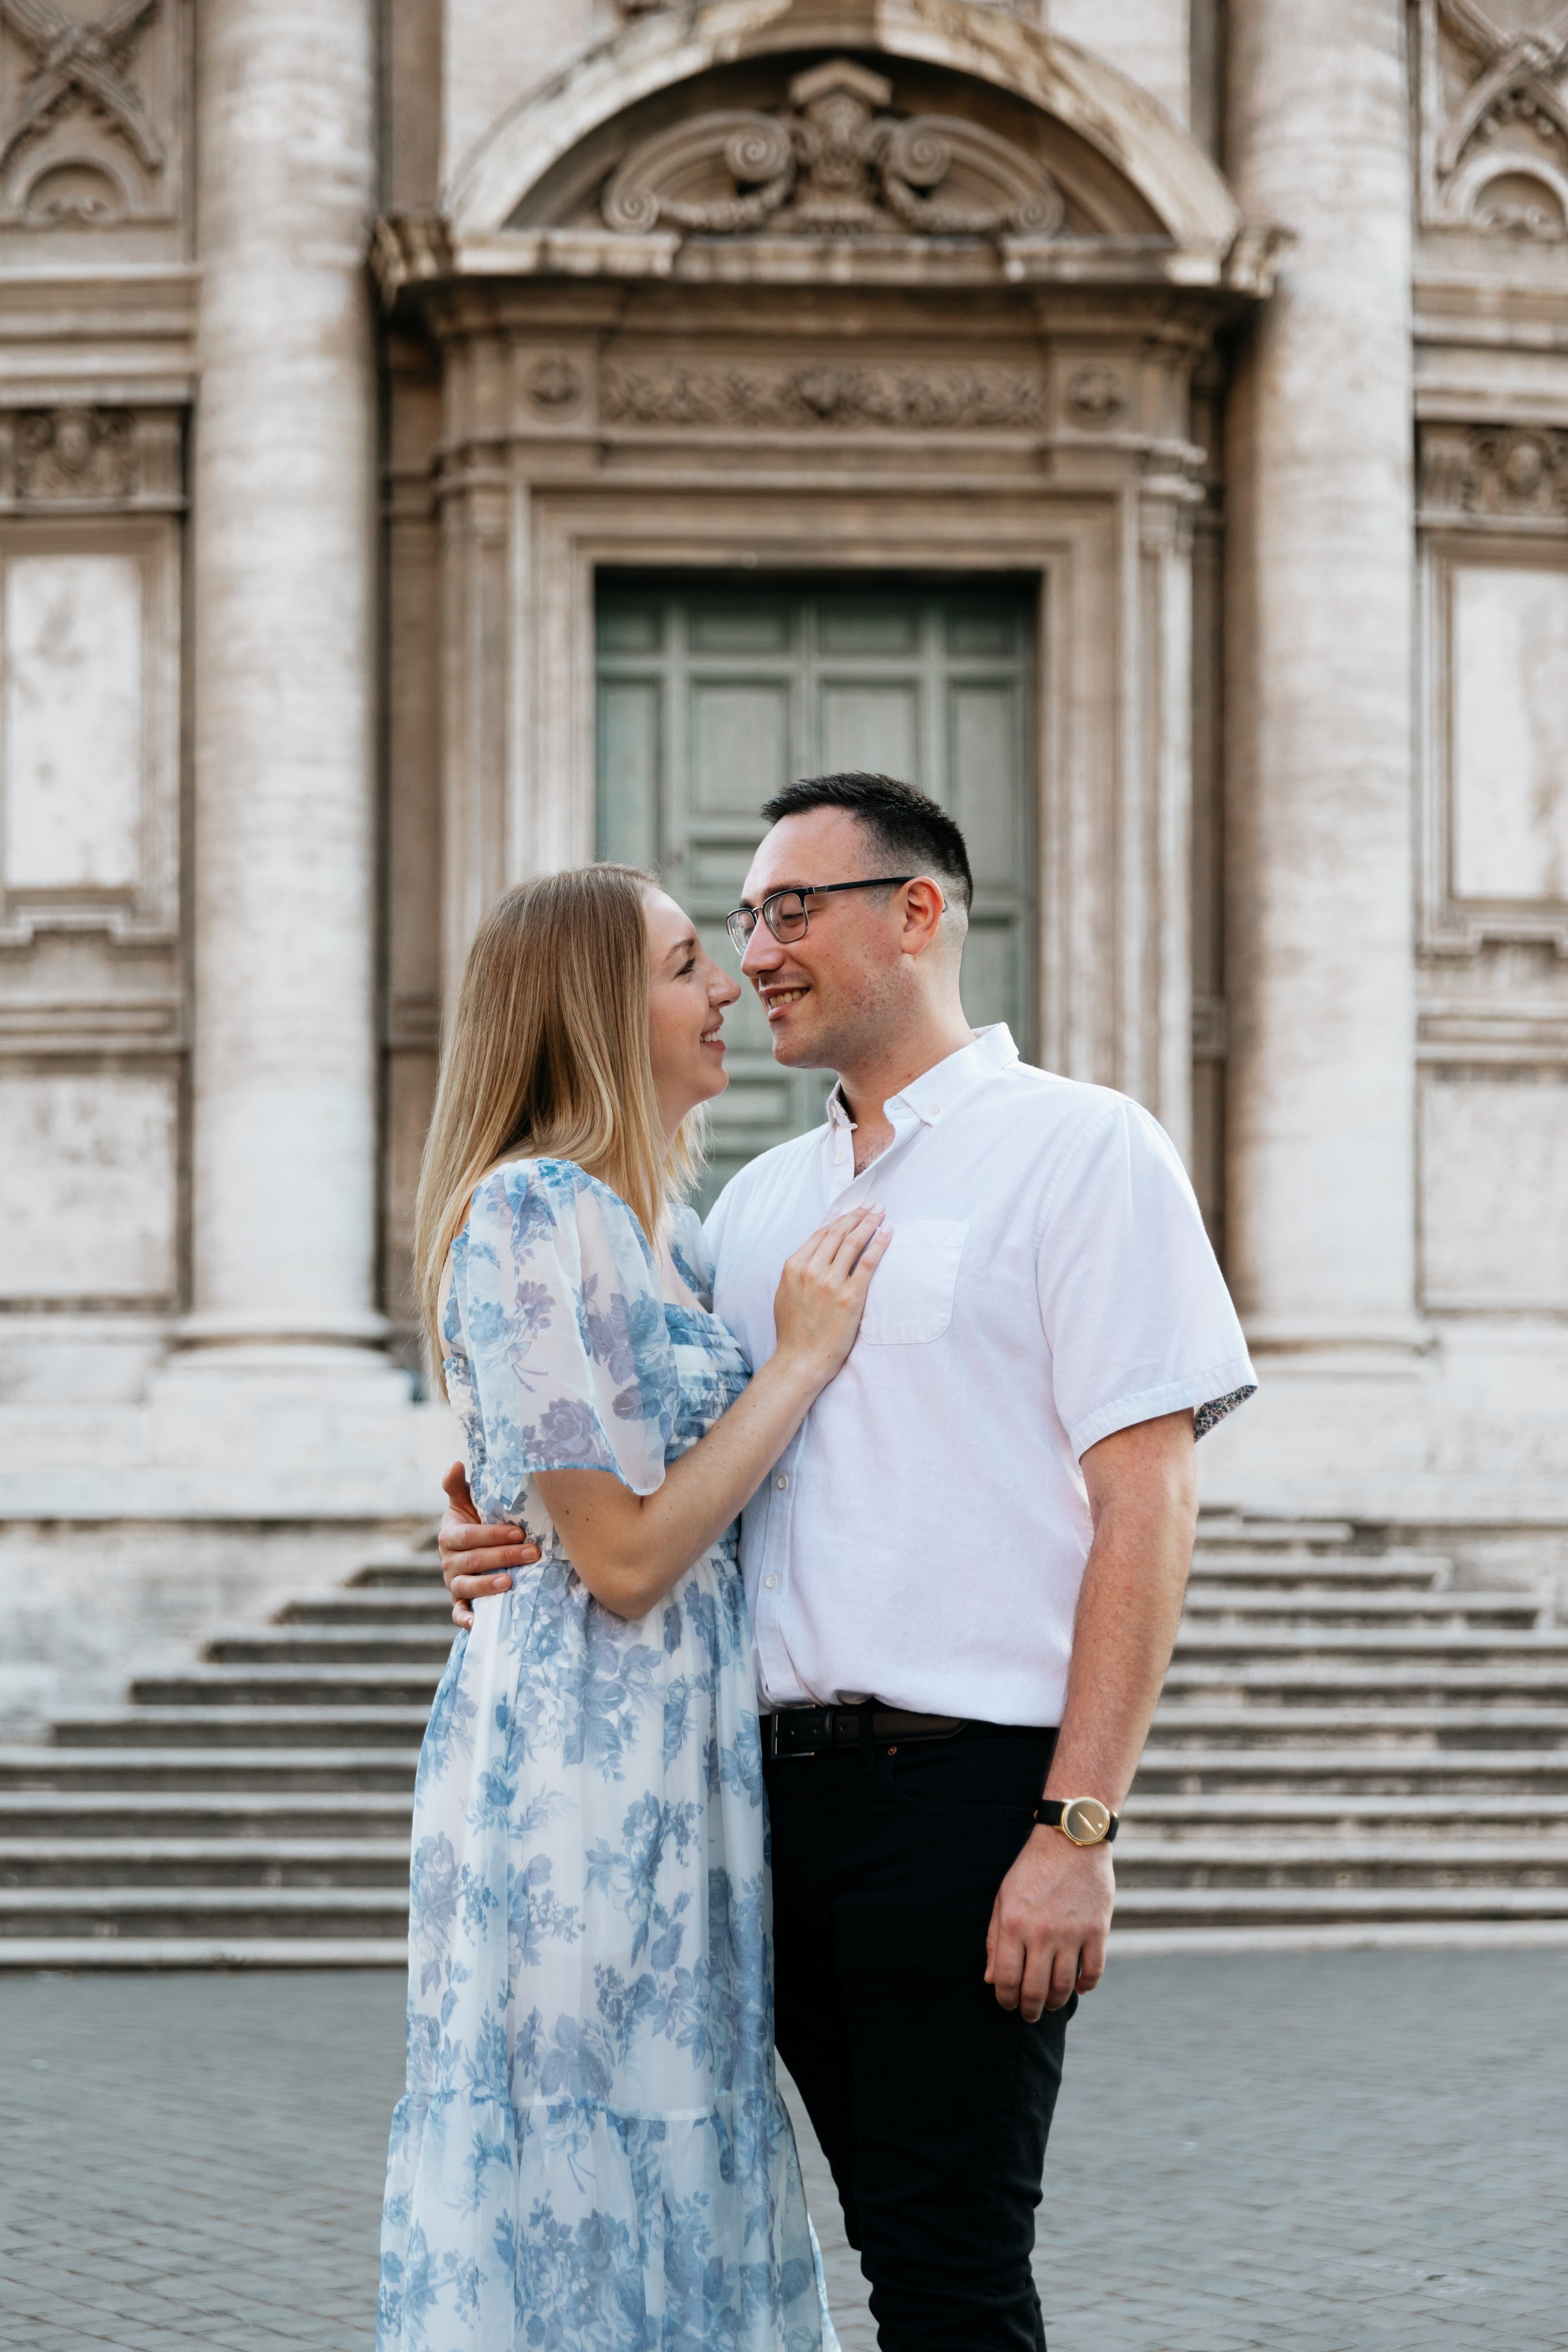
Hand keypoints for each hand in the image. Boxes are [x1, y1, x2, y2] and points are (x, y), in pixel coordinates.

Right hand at [438, 1462, 540, 1629]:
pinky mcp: (459, 1604)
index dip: (493, 1535)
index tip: (520, 1531)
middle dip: (504, 1556)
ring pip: (467, 1587)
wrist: (474, 1549)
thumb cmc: (477, 1522)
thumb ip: (459, 1486)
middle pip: (474, 1561)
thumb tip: (456, 1464)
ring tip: (511, 1582)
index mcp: (450, 1536)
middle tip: (533, 1552)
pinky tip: (479, 1624)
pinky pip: (459, 1614)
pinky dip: (466, 1620)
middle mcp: (448, 1562)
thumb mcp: (467, 1503)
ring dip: (488, 1586)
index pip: (469, 1537)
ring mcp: (453, 1584)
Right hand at [771, 1207, 891, 1383]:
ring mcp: (831, 1282)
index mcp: (793, 1267)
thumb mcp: (784, 1294)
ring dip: (870, 1223)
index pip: (821, 1233)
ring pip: (853, 1242)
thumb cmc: (793, 1332)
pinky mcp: (850, 1296)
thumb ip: (798, 1272)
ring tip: (881, 1213)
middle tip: (871, 1205)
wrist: (801, 1360)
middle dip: (857, 1215)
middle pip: (838, 1232)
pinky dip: (879, 1243)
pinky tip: (888, 1233)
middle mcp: (811, 1270)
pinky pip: (868, 1262)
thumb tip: (812, 1255)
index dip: (839, 1219)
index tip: (852, 1213)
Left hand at [985, 1827, 1112, 2020]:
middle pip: (1034, 1990)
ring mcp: (1072, 1933)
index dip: (1005, 1999)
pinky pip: (1093, 1972)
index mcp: (1013, 1924)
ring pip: (1063, 1987)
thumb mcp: (1003, 1898)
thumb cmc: (1032, 1869)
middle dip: (1029, 2010)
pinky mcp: (1097, 1930)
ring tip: (1050, 2003)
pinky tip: (1078, 1986)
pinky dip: (1086, 1986)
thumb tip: (991, 1979)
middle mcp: (1041, 1933)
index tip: (1007, 2004)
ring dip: (1055, 2002)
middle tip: (1029, 2014)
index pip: (1006, 1979)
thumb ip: (994, 1939)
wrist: (1071, 1839)